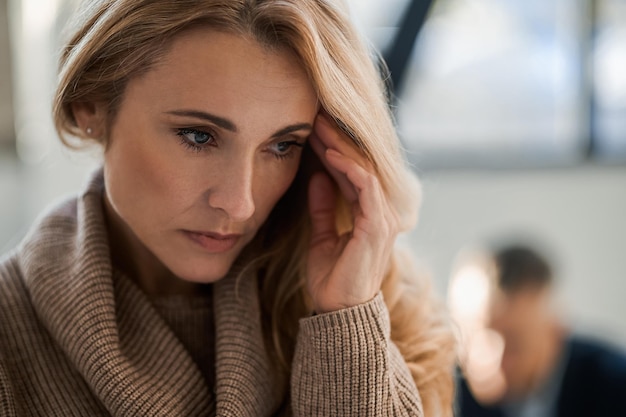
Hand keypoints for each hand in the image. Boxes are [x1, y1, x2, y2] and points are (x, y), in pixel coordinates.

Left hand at [306, 113, 399, 312]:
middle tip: (316, 116)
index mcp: (368, 214)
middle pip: (360, 166)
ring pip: (365, 171)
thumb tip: (317, 178)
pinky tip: (333, 154)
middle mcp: (380, 212)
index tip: (312, 130)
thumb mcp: (321, 236)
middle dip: (338, 140)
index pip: (352, 173)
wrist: (339, 310)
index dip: (333, 150)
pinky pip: (367, 189)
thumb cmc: (332, 277)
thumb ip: (322, 208)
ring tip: (321, 127)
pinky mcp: (378, 227)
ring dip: (343, 148)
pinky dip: (351, 169)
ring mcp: (382, 219)